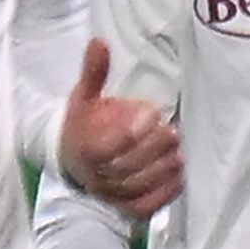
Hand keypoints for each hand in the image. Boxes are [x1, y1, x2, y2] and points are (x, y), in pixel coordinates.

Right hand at [57, 38, 180, 217]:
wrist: (70, 160)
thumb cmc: (82, 124)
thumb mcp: (83, 97)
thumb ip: (93, 73)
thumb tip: (99, 42)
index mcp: (84, 148)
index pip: (106, 146)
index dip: (132, 131)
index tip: (154, 113)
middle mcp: (96, 175)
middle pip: (126, 167)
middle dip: (152, 149)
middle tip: (171, 131)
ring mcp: (110, 194)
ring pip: (137, 187)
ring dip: (161, 170)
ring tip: (178, 152)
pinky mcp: (124, 207)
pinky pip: (145, 206)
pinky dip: (163, 194)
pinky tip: (179, 176)